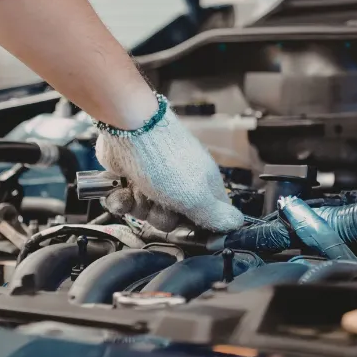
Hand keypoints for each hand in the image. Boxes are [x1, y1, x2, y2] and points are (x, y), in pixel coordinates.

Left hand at [95, 101, 244, 232]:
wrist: (130, 130)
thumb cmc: (166, 160)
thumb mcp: (197, 196)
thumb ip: (215, 216)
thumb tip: (237, 224)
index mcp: (204, 187)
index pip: (208, 218)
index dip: (196, 227)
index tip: (186, 224)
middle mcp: (180, 185)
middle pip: (172, 222)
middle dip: (159, 217)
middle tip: (158, 202)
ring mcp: (154, 181)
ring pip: (146, 214)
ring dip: (137, 206)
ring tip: (137, 190)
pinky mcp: (131, 177)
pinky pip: (126, 202)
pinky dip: (120, 199)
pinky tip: (122, 190)